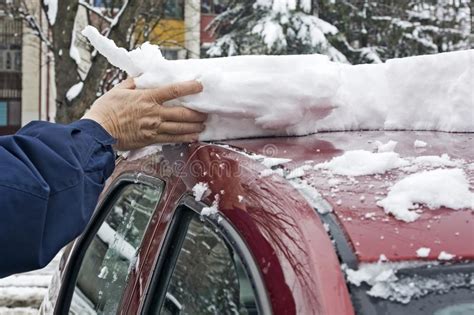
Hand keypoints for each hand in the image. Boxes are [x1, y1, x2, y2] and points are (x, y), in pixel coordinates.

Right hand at [82, 78, 206, 149]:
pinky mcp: (151, 140)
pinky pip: (171, 139)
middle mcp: (154, 113)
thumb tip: (141, 77)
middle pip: (182, 113)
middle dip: (197, 113)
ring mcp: (153, 128)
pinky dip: (184, 138)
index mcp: (147, 98)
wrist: (98, 131)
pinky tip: (192, 137)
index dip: (189, 87)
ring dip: (194, 127)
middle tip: (206, 112)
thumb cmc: (106, 110)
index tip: (200, 85)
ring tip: (203, 125)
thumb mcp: (118, 90)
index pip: (173, 91)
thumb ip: (132, 83)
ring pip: (180, 128)